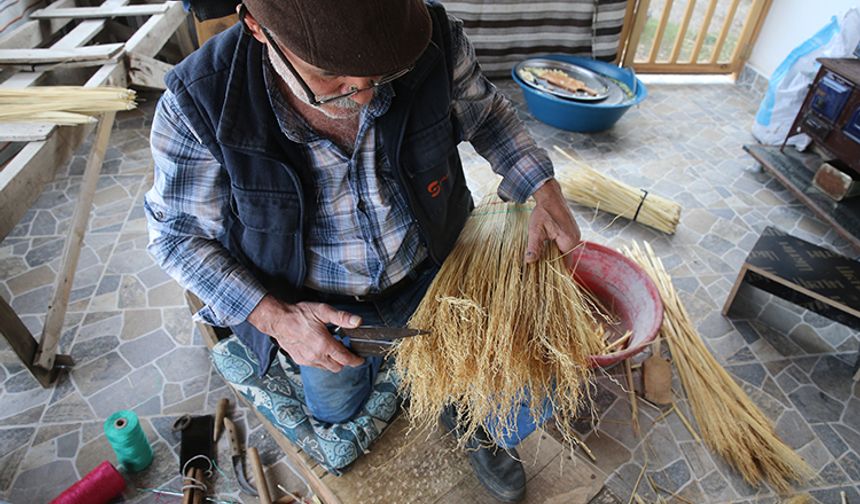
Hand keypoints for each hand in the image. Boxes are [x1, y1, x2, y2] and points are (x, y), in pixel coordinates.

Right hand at [247, 295, 364, 371]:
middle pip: (338, 367)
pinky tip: (320, 350)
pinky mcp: (300, 361)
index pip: (345, 359)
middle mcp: (316, 356)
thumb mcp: (323, 311)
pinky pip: (316, 366)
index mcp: (324, 344)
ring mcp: (308, 360)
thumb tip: (357, 321)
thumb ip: (342, 317)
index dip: (356, 360)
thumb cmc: (298, 314)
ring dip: (333, 362)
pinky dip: (322, 361)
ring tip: (333, 348)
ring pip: (327, 368)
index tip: (360, 359)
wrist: (278, 320)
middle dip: (345, 361)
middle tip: (346, 350)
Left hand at [526, 178, 581, 268]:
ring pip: (565, 252)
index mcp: (569, 242)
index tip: (542, 274)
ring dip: (554, 255)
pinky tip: (547, 246)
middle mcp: (576, 240)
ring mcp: (576, 236)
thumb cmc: (542, 212)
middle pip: (565, 259)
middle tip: (539, 265)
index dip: (553, 270)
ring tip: (542, 255)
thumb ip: (534, 247)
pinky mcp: (572, 232)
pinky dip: (557, 248)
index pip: (564, 264)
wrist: (550, 196)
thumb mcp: (536, 230)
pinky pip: (565, 245)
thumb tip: (529, 261)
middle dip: (552, 263)